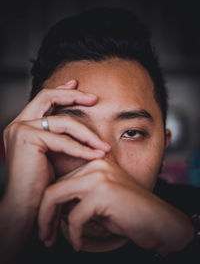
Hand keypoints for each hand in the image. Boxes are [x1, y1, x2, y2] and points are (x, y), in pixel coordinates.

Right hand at [0, 79, 109, 262]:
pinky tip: (96, 155)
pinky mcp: (28, 139)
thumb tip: (80, 129)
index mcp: (22, 125)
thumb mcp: (51, 154)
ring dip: (87, 133)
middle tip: (93, 98)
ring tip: (103, 144)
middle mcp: (18, 123)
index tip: (76, 85)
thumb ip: (59, 138)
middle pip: (48, 97)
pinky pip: (63, 140)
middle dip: (73, 95)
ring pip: (62, 121)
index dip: (60, 91)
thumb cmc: (39, 183)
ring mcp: (21, 129)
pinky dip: (82, 149)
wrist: (23, 207)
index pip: (42, 100)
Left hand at [38, 158, 193, 255]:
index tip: (47, 223)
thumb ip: (79, 197)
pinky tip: (78, 244)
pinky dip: (73, 234)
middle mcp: (96, 165)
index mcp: (95, 164)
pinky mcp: (103, 191)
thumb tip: (54, 208)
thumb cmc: (130, 214)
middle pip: (55, 188)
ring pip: (56, 197)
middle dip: (44, 213)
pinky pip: (75, 216)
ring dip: (50, 222)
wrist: (160, 222)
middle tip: (44, 234)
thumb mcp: (100, 201)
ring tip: (50, 239)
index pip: (61, 181)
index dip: (49, 204)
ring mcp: (99, 176)